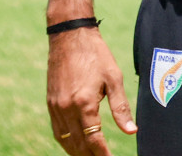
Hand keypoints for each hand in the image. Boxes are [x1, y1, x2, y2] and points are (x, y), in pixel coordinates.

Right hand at [46, 26, 136, 154]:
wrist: (70, 36)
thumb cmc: (96, 54)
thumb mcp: (114, 78)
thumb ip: (121, 107)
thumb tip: (131, 131)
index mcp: (84, 103)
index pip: (94, 140)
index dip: (103, 154)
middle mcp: (66, 109)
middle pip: (78, 145)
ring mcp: (55, 107)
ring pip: (65, 141)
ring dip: (78, 152)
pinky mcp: (50, 103)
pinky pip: (57, 130)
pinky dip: (66, 142)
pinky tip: (76, 145)